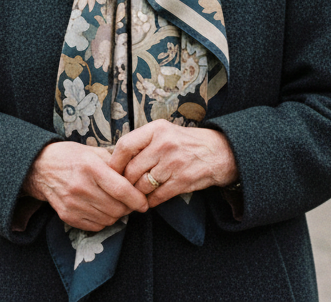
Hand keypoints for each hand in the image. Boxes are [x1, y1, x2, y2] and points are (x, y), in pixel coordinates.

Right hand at [23, 141, 148, 231]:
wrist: (39, 168)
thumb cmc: (70, 156)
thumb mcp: (92, 151)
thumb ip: (115, 163)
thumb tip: (136, 176)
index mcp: (90, 167)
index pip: (121, 189)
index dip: (137, 199)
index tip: (144, 203)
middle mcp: (81, 187)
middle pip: (116, 208)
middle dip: (128, 208)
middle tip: (129, 202)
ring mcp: (73, 203)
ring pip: (108, 219)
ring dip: (116, 214)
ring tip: (113, 203)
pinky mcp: (67, 216)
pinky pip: (95, 226)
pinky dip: (103, 220)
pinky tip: (100, 208)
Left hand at [107, 119, 237, 208]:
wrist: (220, 152)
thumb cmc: (185, 142)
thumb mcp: (164, 132)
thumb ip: (142, 142)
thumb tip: (115, 160)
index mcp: (156, 129)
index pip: (125, 145)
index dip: (114, 162)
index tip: (110, 172)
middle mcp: (164, 144)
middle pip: (132, 170)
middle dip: (125, 183)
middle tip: (123, 189)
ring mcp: (175, 163)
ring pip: (143, 185)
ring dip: (138, 194)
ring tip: (137, 195)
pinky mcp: (184, 180)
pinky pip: (158, 196)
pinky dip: (151, 201)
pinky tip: (150, 200)